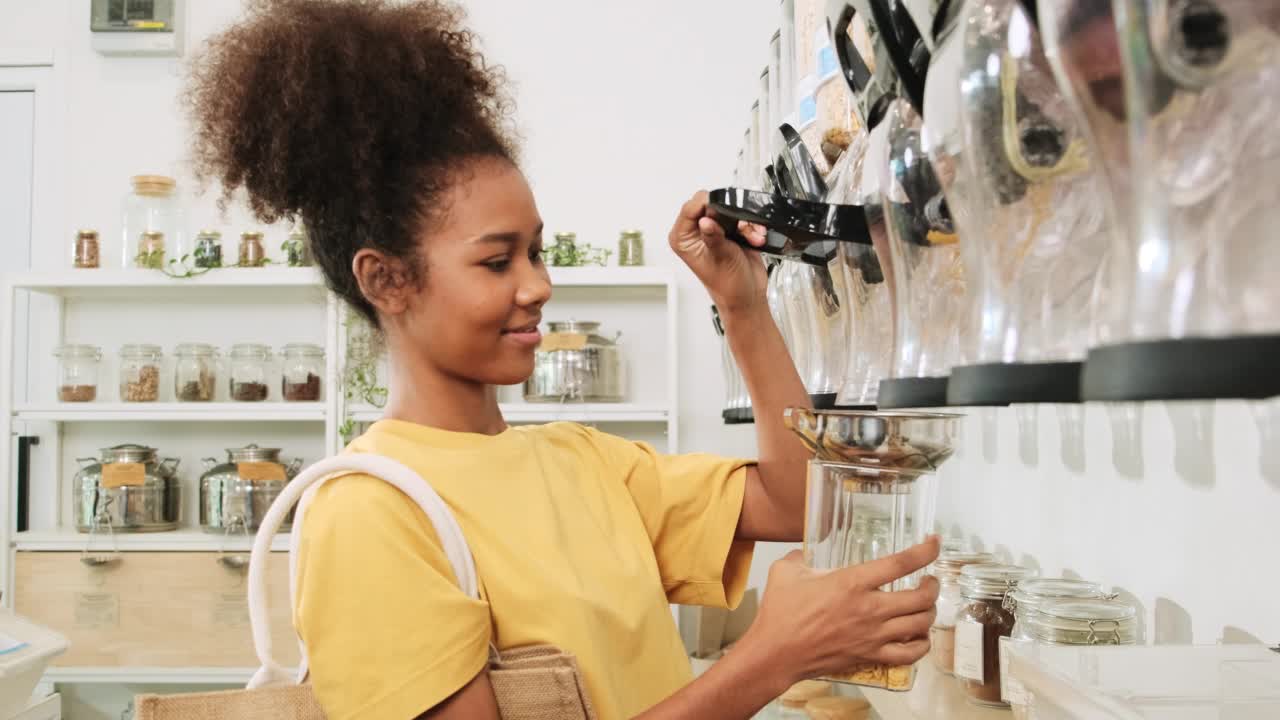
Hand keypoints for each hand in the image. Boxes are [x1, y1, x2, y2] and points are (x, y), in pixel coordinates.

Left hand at [668, 191, 767, 313]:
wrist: (748, 296)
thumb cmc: (728, 286)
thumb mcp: (720, 257)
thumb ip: (713, 236)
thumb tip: (706, 220)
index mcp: (683, 238)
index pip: (690, 207)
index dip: (707, 205)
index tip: (722, 212)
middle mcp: (695, 232)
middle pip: (710, 203)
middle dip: (730, 214)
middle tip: (737, 229)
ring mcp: (713, 230)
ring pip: (729, 208)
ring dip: (744, 222)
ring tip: (750, 237)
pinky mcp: (729, 230)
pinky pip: (741, 216)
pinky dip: (751, 225)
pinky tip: (755, 238)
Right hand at [743, 537, 941, 684]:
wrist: (776, 653)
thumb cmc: (780, 612)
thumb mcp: (785, 571)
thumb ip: (799, 557)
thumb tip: (802, 553)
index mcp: (852, 582)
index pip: (901, 563)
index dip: (925, 551)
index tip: (934, 543)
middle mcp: (870, 608)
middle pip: (921, 597)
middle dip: (932, 586)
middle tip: (928, 580)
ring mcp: (873, 635)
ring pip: (920, 624)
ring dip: (929, 613)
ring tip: (925, 606)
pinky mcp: (870, 656)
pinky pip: (909, 654)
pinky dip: (921, 644)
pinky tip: (919, 636)